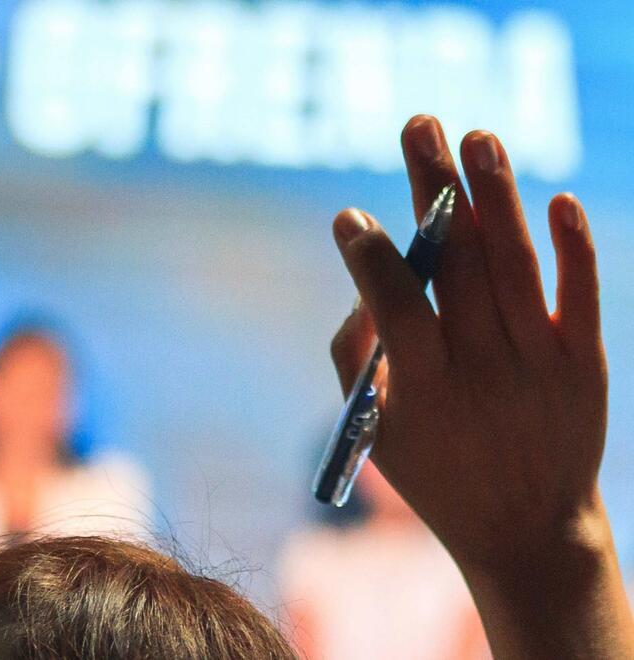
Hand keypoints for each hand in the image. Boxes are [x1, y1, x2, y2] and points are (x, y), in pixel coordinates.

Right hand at [329, 115, 632, 656]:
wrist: (526, 528)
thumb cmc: (435, 471)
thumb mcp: (373, 430)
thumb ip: (355, 356)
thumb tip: (365, 281)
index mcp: (425, 388)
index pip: (396, 303)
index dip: (370, 254)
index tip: (350, 216)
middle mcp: (484, 368)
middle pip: (459, 263)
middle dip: (432, 188)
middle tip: (419, 125)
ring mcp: (540, 363)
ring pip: (516, 263)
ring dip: (495, 195)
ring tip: (476, 137)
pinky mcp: (584, 364)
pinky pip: (582, 295)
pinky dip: (574, 245)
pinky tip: (557, 199)